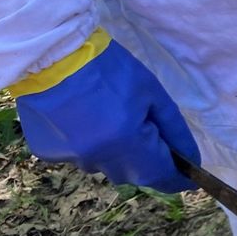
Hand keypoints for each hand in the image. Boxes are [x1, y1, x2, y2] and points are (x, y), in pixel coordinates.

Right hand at [15, 39, 199, 192]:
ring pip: (104, 166)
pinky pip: (80, 157)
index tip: (189, 180)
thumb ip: (173, 129)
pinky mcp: (47, 154)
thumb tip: (188, 157)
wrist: (51, 54)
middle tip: (151, 135)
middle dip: (147, 162)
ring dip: (116, 153)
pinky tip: (86, 120)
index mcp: (125, 142)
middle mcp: (97, 158)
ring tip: (112, 119)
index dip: (176, 180)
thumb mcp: (152, 93)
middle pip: (131, 174)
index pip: (158, 175)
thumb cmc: (110, 69)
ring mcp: (70, 159)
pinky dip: (91, 145)